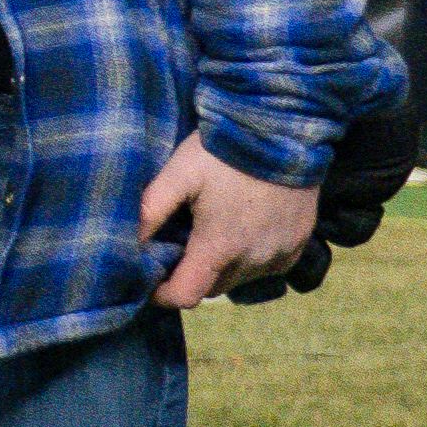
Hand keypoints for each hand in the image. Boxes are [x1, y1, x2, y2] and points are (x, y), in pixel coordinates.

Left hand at [141, 136, 320, 309]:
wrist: (284, 130)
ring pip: (240, 279)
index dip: (163, 293)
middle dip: (190, 274)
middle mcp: (254, 261)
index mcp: (220, 248)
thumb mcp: (178, 175)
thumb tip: (127, 242)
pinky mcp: (299, 245)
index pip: (186, 296)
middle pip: (211, 287)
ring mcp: (281, 255)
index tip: (151, 276)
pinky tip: (243, 228)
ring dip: (222, 266)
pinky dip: (250, 258)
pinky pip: (267, 267)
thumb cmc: (224, 152)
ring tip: (212, 230)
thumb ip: (151, 211)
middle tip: (180, 242)